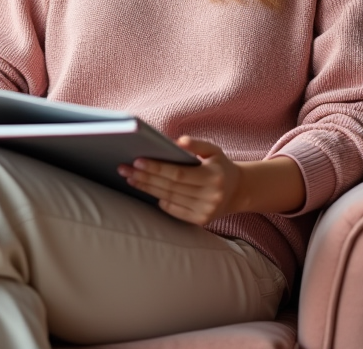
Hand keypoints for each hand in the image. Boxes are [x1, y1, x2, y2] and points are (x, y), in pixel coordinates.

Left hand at [118, 136, 239, 225]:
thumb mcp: (213, 150)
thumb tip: (178, 142)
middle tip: (124, 169)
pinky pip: (174, 210)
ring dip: (147, 188)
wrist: (238, 191)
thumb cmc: (220, 166)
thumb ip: (196, 144)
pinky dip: (160, 200)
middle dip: (145, 177)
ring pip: (169, 198)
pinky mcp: (201, 221)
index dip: (157, 168)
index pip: (178, 173)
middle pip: (170, 187)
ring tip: (131, 178)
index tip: (137, 160)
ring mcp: (205, 211)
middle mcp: (210, 196)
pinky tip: (148, 190)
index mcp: (213, 176)